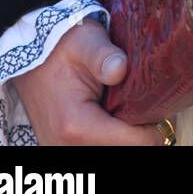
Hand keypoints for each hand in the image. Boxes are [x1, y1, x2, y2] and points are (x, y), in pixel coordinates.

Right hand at [12, 17, 164, 145]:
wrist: (33, 54)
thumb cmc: (62, 45)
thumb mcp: (86, 41)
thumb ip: (103, 56)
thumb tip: (120, 69)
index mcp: (76, 126)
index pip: (134, 143)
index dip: (154, 126)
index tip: (159, 105)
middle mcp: (66, 147)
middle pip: (124, 151)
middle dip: (140, 131)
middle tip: (146, 105)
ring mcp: (62, 151)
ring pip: (113, 151)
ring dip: (125, 135)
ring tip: (127, 108)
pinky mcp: (63, 149)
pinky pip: (97, 148)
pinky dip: (111, 137)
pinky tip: (113, 116)